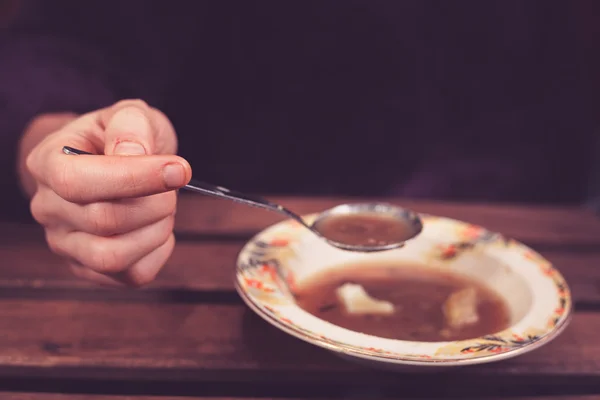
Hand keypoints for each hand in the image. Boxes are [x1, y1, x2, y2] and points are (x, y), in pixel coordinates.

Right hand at [23, 100, 191, 285]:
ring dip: (157, 230)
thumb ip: (130, 126)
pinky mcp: (90, 269)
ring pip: (114, 257)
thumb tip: (132, 155)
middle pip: (103, 221)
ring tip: (165, 206)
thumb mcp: (129, 114)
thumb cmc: (121, 136)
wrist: (113, 159)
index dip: (133, 178)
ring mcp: (66, 244)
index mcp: (48, 163)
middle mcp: (48, 208)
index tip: (178, 169)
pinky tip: (157, 226)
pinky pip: (132, 275)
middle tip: (174, 182)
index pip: (77, 182)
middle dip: (156, 202)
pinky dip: (158, 251)